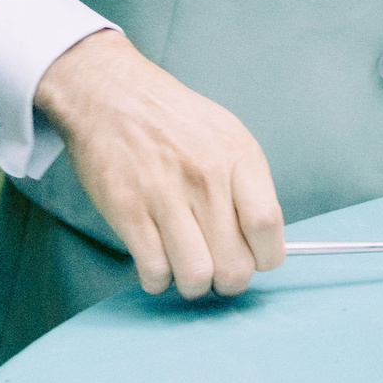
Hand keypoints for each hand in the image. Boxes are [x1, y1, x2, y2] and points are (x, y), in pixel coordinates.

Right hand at [34, 29, 286, 298]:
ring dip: (194, 285)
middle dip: (230, 280)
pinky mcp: (127, 211)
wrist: (114, 97)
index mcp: (238, 157)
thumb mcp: (228, 136)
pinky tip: (159, 261)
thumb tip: (265, 240)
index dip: (267, 256)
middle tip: (219, 269)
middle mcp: (205, 177)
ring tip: (188, 267)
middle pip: (234, 264)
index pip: (267, 225)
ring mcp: (164, 196)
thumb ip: (249, 185)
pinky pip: (154, 272)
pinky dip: (158, 280)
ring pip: (196, 277)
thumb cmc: (176, 122)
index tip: (257, 260)